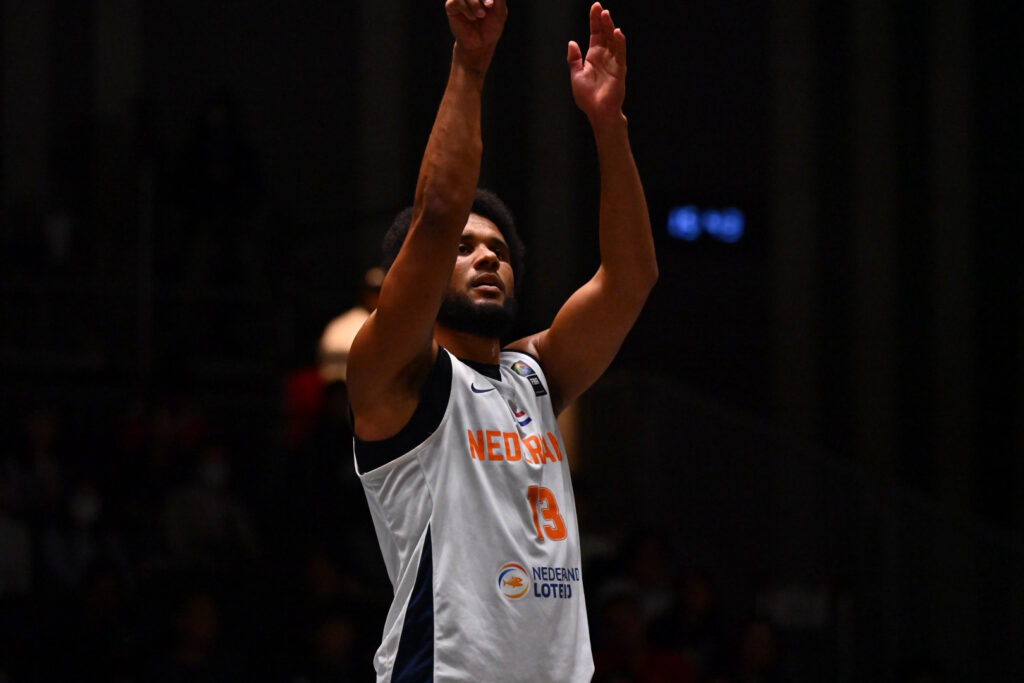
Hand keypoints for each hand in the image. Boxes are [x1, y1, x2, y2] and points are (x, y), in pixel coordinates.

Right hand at [446, 0, 507, 64]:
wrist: (480, 45)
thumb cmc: (491, 28)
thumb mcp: (499, 11)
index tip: (492, 4)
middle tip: (490, 6)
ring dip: (474, 3)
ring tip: (480, 15)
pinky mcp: (452, 6)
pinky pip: (456, 1)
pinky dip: (466, 8)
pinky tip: (472, 18)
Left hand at [567, 3, 626, 124]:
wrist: (597, 112)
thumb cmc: (588, 97)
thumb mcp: (576, 75)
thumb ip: (574, 59)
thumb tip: (572, 42)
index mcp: (594, 57)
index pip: (596, 34)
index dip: (595, 21)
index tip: (595, 7)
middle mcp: (605, 57)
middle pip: (605, 34)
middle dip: (602, 21)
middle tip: (600, 7)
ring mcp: (613, 62)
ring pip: (613, 41)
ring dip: (610, 28)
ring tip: (606, 15)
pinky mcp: (619, 70)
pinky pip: (620, 54)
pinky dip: (620, 43)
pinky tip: (617, 33)